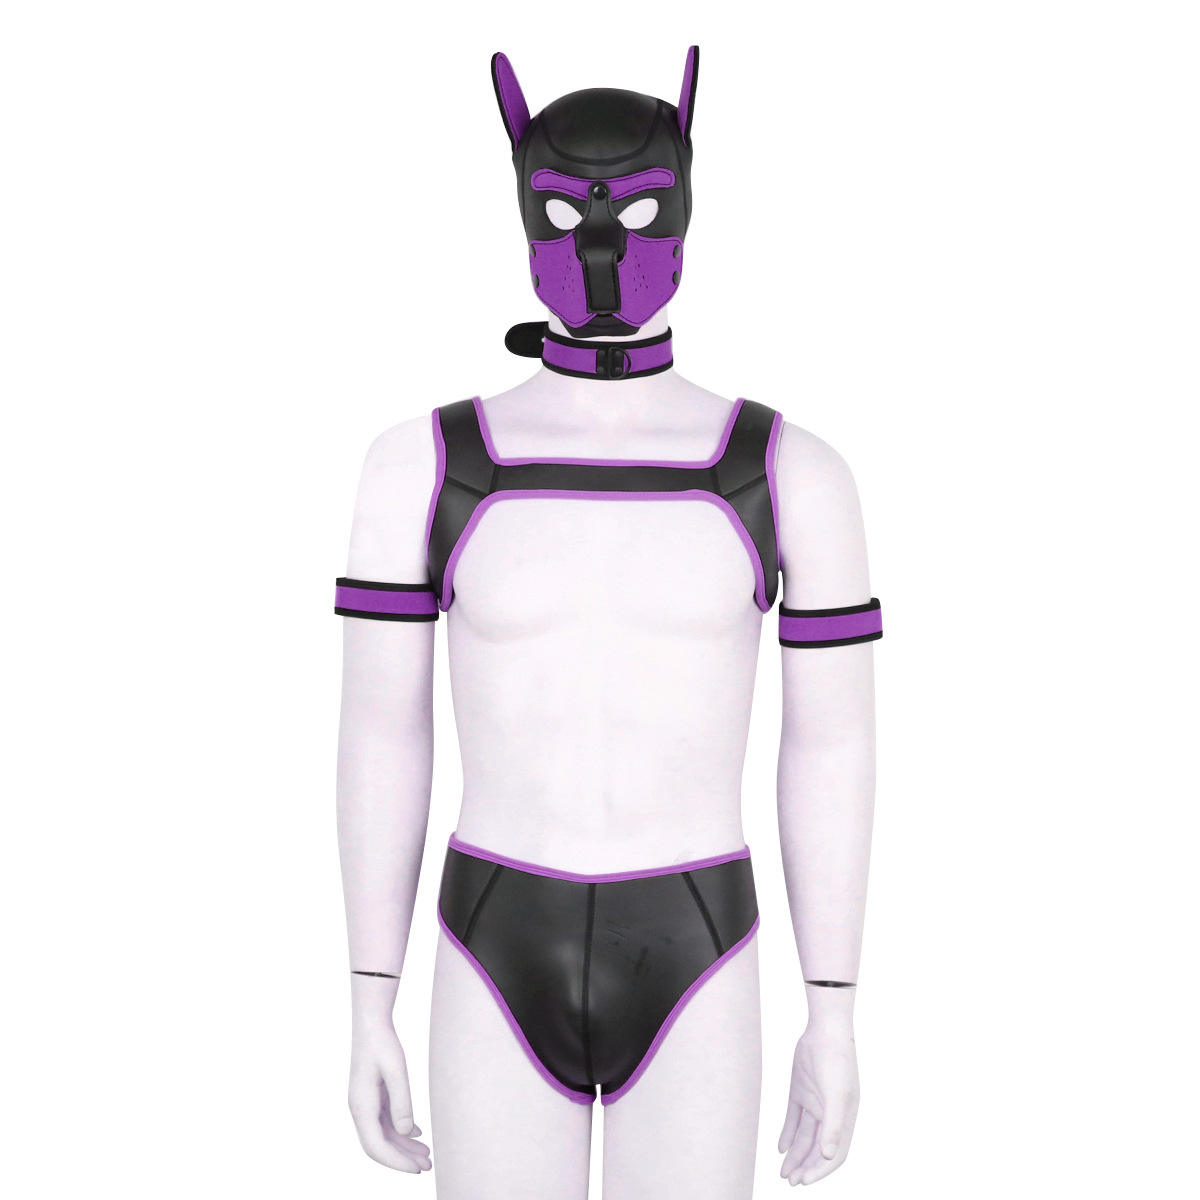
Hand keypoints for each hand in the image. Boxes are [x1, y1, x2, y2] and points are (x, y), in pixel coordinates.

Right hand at [348, 1024, 431, 1172]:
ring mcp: (365, 1104)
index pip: (376, 1146)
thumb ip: (401, 1102)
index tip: (415, 1169)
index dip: (396, 1161)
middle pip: (379, 1145)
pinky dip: (401, 1131)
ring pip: (384, 1134)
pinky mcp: (372, 1097)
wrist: (371, 1024)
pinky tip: (417, 1133)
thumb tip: (404, 1133)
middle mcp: (360, 1110)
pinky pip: (385, 1121)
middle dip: (402, 1158)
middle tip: (427, 1167)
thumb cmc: (382, 1044)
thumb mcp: (396, 1071)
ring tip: (426, 1154)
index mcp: (361, 1107)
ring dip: (403, 1146)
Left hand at [777, 1023, 859, 1185]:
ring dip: (795, 1155)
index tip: (804, 1182)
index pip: (834, 1154)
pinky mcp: (801, 1090)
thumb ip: (833, 1126)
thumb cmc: (836, 1061)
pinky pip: (794, 1119)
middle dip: (805, 1167)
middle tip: (790, 1182)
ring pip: (805, 1136)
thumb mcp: (836, 1095)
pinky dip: (788, 1134)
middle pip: (818, 1148)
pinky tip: (780, 1148)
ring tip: (783, 1173)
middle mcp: (831, 1113)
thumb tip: (828, 1156)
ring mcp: (815, 1102)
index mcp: (845, 1118)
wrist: (824, 1029)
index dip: (820, 1170)